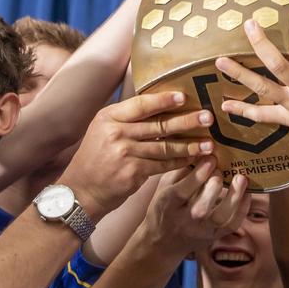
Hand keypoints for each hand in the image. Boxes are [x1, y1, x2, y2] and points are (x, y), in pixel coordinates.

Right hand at [62, 92, 213, 219]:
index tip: (185, 96)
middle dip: (187, 121)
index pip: (141, 104)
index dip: (164, 100)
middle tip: (208, 117)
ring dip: (189, 145)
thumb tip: (161, 105)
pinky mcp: (132, 172)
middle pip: (158, 125)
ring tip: (208, 143)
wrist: (80, 191)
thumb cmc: (96, 159)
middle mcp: (116, 133)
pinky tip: (193, 158)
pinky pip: (162, 165)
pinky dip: (179, 161)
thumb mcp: (103, 131)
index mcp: (109, 117)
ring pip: (165, 146)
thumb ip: (127, 119)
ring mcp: (124, 153)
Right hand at [142, 159, 250, 257]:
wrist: (163, 242)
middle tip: (221, 168)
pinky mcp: (214, 236)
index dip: (200, 173)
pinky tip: (246, 193)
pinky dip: (242, 209)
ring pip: (220, 217)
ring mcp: (201, 230)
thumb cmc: (164, 207)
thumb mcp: (164, 187)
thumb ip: (180, 170)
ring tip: (241, 178)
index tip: (211, 157)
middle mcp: (185, 220)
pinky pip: (232, 224)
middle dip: (215, 183)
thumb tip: (201, 150)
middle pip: (202, 205)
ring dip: (234, 196)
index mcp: (168, 204)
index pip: (185, 189)